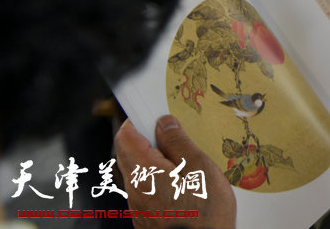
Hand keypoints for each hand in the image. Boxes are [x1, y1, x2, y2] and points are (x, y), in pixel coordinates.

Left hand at [114, 116, 235, 228]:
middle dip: (150, 138)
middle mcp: (134, 188)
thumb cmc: (205, 212)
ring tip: (188, 157)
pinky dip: (162, 178)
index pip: (125, 136)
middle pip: (131, 153)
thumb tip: (164, 123)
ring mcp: (139, 206)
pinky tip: (186, 181)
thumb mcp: (199, 166)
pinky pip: (149, 188)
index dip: (138, 119)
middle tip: (178, 131)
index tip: (156, 111)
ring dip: (158, 159)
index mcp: (143, 171)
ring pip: (141, 172)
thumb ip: (178, 142)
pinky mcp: (148, 218)